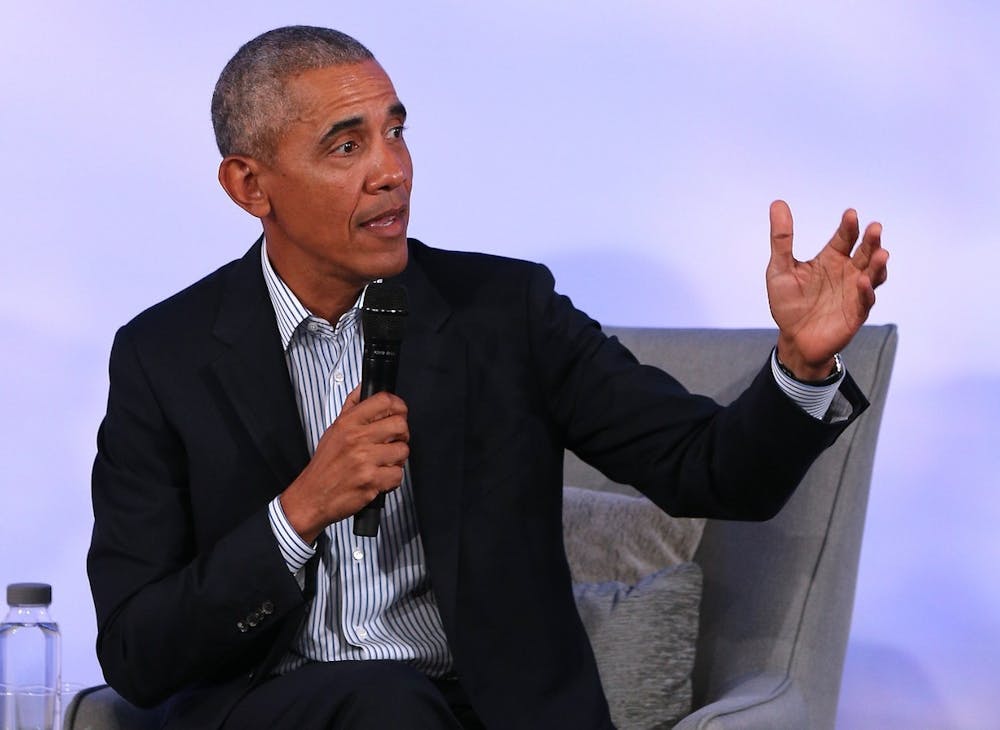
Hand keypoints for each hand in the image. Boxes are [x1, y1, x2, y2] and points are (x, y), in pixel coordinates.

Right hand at [279, 387, 408, 542]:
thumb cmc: (324, 464)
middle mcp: (357, 439)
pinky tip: (380, 477)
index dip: (398, 405)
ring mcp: (364, 460)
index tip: (399, 412)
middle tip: (395, 441)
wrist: (312, 496)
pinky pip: (398, 475)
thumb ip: (351, 407)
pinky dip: (392, 479)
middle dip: (402, 434)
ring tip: (385, 462)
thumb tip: (363, 387)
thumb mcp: (333, 429)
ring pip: (402, 451)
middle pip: (400, 424)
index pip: (384, 401)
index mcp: (348, 423)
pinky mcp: (371, 481)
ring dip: (398, 459)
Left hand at [766, 200, 888, 379]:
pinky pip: (865, 301)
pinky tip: (863, 282)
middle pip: (864, 251)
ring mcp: (854, 292)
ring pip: (873, 274)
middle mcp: (847, 272)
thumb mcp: (780, 269)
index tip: (850, 214)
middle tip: (874, 228)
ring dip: (878, 264)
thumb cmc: (788, 303)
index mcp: (831, 259)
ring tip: (881, 253)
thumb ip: (782, 239)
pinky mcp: (856, 313)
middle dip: (871, 240)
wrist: (793, 339)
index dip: (848, 226)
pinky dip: (866, 291)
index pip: (844, 237)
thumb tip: (778, 203)